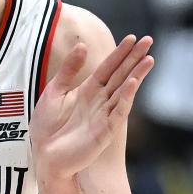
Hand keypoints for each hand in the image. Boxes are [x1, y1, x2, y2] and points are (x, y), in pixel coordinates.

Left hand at [30, 35, 153, 178]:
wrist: (44, 156)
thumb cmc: (47, 127)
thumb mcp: (53, 92)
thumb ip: (68, 70)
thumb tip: (82, 45)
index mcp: (88, 90)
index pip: (108, 67)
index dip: (120, 53)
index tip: (132, 38)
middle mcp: (99, 101)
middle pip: (120, 75)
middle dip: (134, 58)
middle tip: (148, 40)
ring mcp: (104, 116)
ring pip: (124, 91)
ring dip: (136, 75)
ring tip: (148, 59)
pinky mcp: (104, 132)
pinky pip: (117, 112)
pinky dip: (125, 98)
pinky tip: (131, 84)